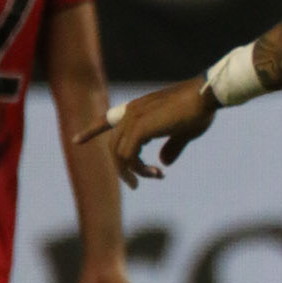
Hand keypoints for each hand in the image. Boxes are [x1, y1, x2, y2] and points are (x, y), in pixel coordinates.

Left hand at [76, 76, 217, 188]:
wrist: (204, 97)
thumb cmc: (198, 111)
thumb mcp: (183, 132)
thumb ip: (171, 147)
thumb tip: (163, 162)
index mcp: (139, 109)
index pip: (107, 119)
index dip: (92, 130)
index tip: (76, 140)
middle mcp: (131, 112)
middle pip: (113, 146)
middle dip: (123, 169)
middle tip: (136, 185)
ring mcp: (133, 119)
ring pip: (119, 154)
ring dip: (134, 172)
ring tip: (154, 177)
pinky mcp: (139, 128)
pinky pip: (128, 156)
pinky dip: (138, 169)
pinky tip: (155, 172)